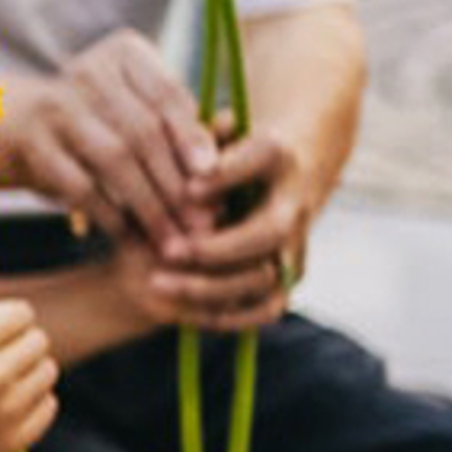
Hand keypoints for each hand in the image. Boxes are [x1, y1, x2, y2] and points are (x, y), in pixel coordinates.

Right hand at [0, 31, 218, 248]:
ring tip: (171, 242)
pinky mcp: (30, 142)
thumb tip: (223, 160)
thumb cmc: (92, 120)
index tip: (212, 176)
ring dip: (149, 207)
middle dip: (176, 185)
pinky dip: (109, 215)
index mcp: (124, 53)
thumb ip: (176, 125)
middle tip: (201, 226)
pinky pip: (79, 185)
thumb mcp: (132, 108)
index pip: (168, 94)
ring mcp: (54, 105)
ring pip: (115, 159)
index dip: (192, 137)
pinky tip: (130, 237)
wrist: (8, 124)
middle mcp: (88, 70)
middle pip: (144, 131)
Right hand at [0, 262, 55, 451]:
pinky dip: (34, 400)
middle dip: (20, 341)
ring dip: (30, 369)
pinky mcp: (15, 439)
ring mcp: (5, 414)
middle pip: (39, 341)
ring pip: (48, 372)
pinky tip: (6, 400)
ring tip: (1, 374)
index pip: (22, 314)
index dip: (9, 316)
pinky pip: (49, 405)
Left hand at [142, 127, 308, 334]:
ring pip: (263, 275)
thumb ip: (193, 143)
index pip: (260, 156)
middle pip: (270, 232)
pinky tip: (184, 312)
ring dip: (211, 286)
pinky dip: (229, 315)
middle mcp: (293, 201)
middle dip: (217, 248)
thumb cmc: (221, 148)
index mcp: (275, 155)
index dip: (227, 175)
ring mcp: (294, 242)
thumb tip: (189, 184)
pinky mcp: (287, 276)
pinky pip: (266, 308)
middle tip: (168, 251)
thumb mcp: (207, 136)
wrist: (271, 171)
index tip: (189, 188)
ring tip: (157, 282)